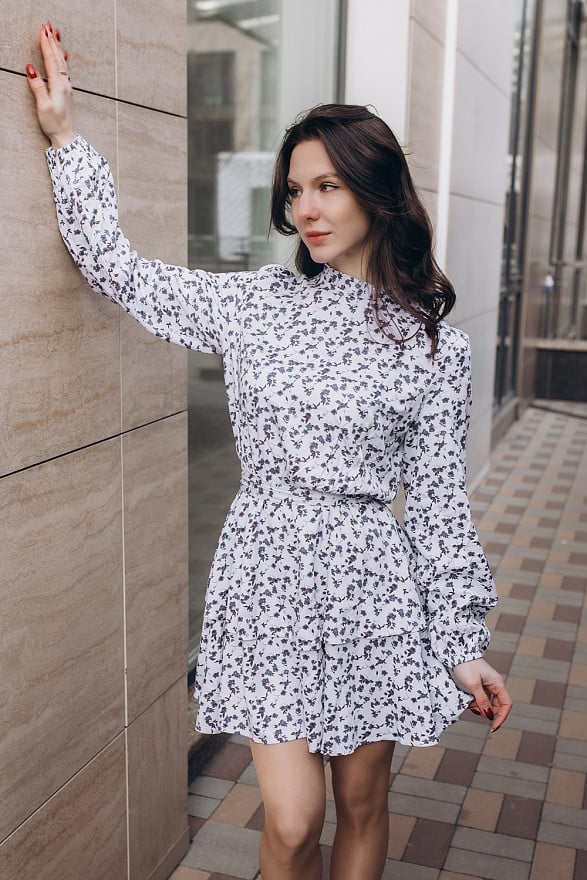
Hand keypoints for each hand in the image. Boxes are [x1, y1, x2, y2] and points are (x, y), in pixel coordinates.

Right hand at [26, 22, 74, 148]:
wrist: (66, 137)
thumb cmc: (54, 123)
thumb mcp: (43, 106)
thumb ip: (37, 86)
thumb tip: (30, 69)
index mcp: (58, 86)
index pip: (51, 60)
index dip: (46, 44)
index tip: (43, 30)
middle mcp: (65, 84)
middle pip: (58, 58)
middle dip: (52, 41)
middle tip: (48, 25)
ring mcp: (67, 87)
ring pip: (62, 62)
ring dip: (58, 47)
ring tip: (55, 34)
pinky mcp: (66, 91)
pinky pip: (65, 70)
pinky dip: (62, 59)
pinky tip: (64, 55)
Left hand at [451, 657, 512, 731]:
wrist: (456, 652)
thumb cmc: (466, 665)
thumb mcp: (473, 685)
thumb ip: (482, 701)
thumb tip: (489, 715)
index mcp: (497, 683)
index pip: (506, 704)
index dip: (501, 717)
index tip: (493, 726)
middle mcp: (494, 684)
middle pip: (498, 705)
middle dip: (489, 712)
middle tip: (478, 715)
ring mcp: (487, 684)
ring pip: (488, 702)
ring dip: (481, 708)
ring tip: (470, 705)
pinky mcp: (479, 684)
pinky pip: (481, 698)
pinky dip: (476, 703)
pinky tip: (469, 702)